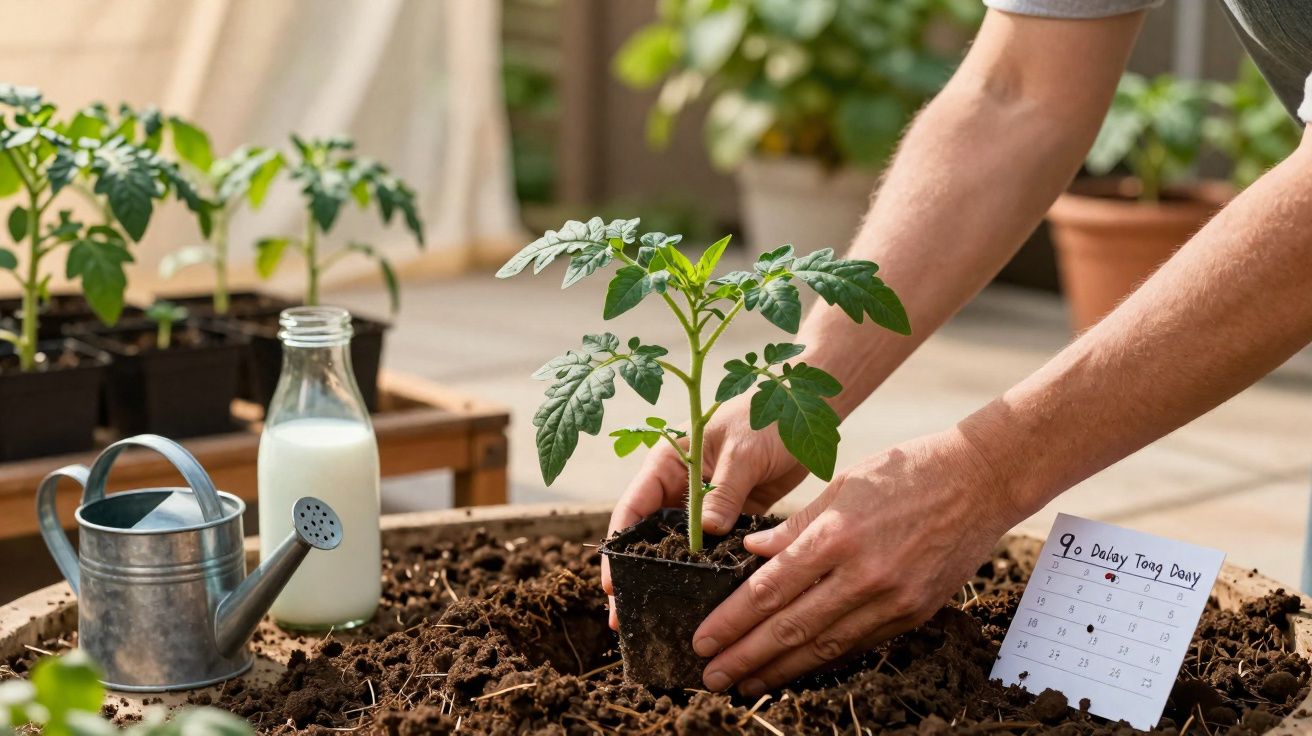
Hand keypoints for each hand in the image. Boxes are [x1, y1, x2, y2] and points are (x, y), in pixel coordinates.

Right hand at [601, 396, 809, 628]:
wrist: (809, 410)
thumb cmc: (769, 416)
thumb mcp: (743, 452)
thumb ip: (723, 492)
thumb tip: (706, 535)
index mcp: (669, 461)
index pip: (633, 508)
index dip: (619, 547)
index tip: (612, 582)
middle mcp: (681, 485)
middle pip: (650, 535)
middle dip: (637, 573)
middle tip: (625, 615)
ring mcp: (706, 502)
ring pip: (682, 546)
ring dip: (673, 577)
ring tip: (662, 618)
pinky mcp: (734, 514)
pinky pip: (715, 547)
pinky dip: (709, 570)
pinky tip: (706, 600)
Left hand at [691, 428, 1020, 694]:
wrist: (982, 480)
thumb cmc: (907, 471)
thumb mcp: (842, 484)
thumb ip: (795, 525)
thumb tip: (752, 553)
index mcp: (836, 534)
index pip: (769, 590)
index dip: (732, 621)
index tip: (703, 639)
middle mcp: (862, 574)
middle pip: (790, 627)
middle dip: (745, 657)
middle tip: (711, 675)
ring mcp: (892, 599)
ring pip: (824, 646)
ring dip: (779, 669)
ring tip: (747, 684)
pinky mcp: (914, 613)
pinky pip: (858, 643)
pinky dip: (823, 659)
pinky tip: (798, 668)